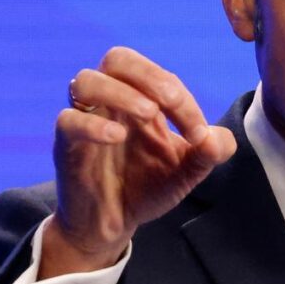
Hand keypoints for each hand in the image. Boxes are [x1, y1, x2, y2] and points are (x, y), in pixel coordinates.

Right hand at [39, 47, 236, 278]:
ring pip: (86, 80)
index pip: (159, 77)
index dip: (182, 98)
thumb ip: (209, 152)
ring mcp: (86, 120)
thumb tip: (218, 139)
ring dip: (120, 92)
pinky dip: (92, 125)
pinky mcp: (66, 146)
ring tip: (147, 115)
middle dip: (149, 75)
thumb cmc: (146, 188)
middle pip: (117, 58)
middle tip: (172, 103)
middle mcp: (110, 102)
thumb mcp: (187, 171)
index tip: (199, 133)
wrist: (111, 225)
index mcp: (139, 98)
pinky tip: (117, 137)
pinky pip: (67, 121)